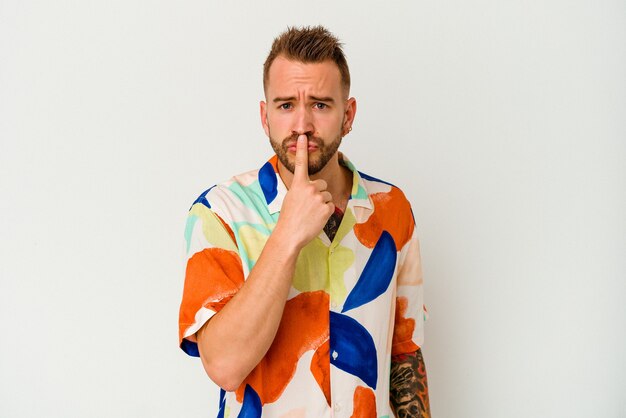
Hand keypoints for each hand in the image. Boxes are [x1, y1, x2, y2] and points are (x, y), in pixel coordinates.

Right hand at [276, 134, 334, 249]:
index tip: (303, 137)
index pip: (301, 163)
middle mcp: (310, 188)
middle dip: (319, 193)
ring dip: (322, 204)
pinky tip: (316, 218)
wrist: (290, 234)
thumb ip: (302, 189)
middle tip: (308, 206)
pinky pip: (331, 206)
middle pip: (322, 184)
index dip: (302, 149)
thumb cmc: (289, 218)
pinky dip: (326, 212)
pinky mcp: (327, 208)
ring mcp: (319, 197)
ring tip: (311, 213)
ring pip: (327, 195)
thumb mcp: (291, 198)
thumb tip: (312, 187)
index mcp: (299, 184)